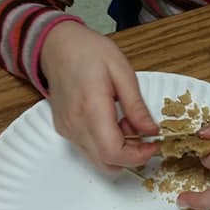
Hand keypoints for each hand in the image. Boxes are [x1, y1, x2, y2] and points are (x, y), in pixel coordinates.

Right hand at [40, 21, 159, 172]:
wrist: (56, 46)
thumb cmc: (88, 51)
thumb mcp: (122, 71)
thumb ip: (137, 106)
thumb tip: (151, 131)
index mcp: (91, 107)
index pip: (114, 152)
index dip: (138, 156)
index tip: (154, 145)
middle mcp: (75, 125)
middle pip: (107, 163)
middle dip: (132, 156)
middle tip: (145, 135)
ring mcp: (68, 130)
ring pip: (99, 159)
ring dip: (120, 150)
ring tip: (127, 121)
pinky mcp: (65, 130)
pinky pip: (89, 149)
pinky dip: (107, 144)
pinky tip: (113, 121)